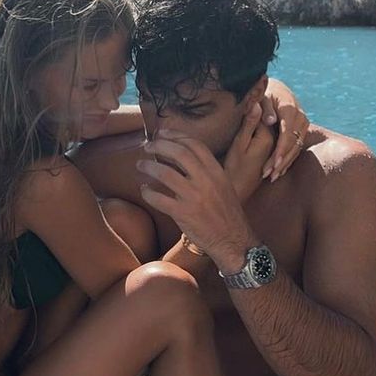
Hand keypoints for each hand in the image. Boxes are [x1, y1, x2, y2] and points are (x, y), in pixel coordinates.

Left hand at [137, 132, 252, 269]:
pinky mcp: (183, 214)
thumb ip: (206, 171)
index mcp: (217, 172)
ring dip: (149, 167)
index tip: (162, 134)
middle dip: (159, 145)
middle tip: (148, 146)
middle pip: (178, 153)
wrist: (234, 241)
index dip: (176, 136)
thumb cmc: (227, 214)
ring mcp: (194, 197)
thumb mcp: (223, 186)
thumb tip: (181, 157)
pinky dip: (148, 192)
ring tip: (141, 165)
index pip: (195, 145)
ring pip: (165, 173)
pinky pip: (159, 199)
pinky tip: (144, 190)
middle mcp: (206, 181)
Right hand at [223, 102, 276, 201]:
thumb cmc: (234, 168)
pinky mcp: (267, 153)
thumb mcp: (239, 144)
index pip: (263, 112)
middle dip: (261, 108)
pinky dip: (262, 127)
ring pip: (269, 126)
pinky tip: (254, 122)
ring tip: (252, 106)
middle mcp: (274, 142)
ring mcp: (272, 148)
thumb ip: (249, 124)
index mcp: (267, 137)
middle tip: (252, 93)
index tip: (247, 93)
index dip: (254, 102)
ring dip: (262, 117)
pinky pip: (268, 134)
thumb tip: (256, 103)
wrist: (237, 190)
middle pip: (268, 118)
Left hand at [261, 78, 309, 181]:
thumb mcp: (260, 98)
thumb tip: (270, 120)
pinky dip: (288, 159)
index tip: (273, 163)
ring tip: (272, 177)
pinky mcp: (302, 129)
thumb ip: (263, 108)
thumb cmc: (263, 94)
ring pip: (296, 147)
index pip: (287, 133)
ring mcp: (303, 124)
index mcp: (289, 108)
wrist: (276, 89)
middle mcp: (300, 117)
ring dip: (285, 163)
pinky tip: (279, 171)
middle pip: (293, 144)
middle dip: (281, 161)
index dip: (281, 149)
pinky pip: (297, 147)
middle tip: (269, 175)